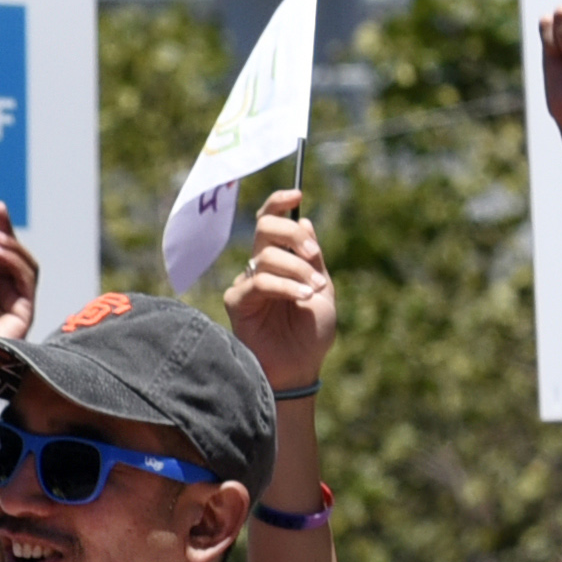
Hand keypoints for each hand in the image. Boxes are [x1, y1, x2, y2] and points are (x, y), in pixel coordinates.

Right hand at [222, 191, 331, 399]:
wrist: (300, 368)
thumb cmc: (311, 333)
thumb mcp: (323, 288)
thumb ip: (313, 257)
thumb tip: (305, 220)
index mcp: (281, 259)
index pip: (270, 220)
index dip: (279, 202)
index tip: (297, 193)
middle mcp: (259, 267)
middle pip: (264, 228)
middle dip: (292, 234)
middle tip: (313, 255)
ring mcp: (247, 284)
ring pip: (266, 255)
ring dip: (297, 269)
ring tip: (313, 290)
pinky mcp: (238, 303)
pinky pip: (259, 282)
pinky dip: (285, 286)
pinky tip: (302, 298)